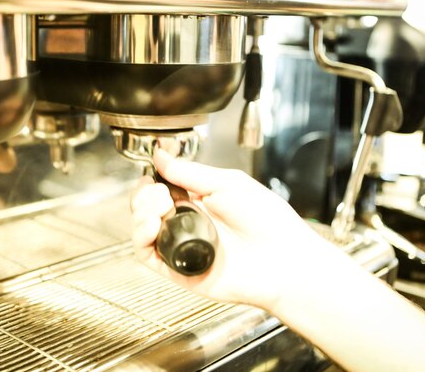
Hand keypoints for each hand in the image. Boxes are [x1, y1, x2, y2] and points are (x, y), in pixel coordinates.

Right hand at [130, 149, 328, 310]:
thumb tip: (161, 156)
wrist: (284, 259)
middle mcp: (188, 223)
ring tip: (159, 206)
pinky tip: (153, 225)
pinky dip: (142, 238)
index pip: (160, 189)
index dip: (151, 181)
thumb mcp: (228, 183)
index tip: (152, 174)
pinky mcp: (180, 269)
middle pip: (146, 208)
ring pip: (143, 230)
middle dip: (144, 195)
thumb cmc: (268, 222)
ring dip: (141, 213)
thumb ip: (190, 171)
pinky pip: (148, 255)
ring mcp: (182, 246)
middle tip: (158, 192)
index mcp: (199, 200)